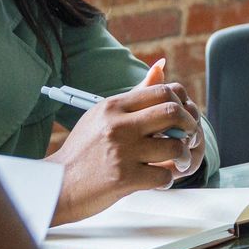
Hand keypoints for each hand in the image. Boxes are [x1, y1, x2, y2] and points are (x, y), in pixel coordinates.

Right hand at [49, 60, 205, 225]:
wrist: (59, 183)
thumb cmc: (83, 150)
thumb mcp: (103, 114)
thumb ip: (135, 94)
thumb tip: (161, 65)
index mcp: (114, 107)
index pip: (162, 91)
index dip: (181, 102)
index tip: (183, 115)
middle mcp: (118, 126)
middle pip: (173, 112)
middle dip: (190, 125)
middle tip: (190, 136)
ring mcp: (122, 152)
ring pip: (174, 147)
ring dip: (182, 157)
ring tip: (177, 162)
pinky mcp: (124, 179)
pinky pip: (164, 176)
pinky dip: (167, 180)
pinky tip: (158, 179)